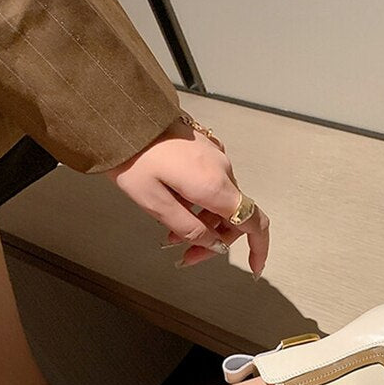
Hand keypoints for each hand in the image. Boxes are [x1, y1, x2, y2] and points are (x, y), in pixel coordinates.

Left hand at [104, 117, 268, 274]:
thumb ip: (189, 228)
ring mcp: (216, 157)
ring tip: (170, 236)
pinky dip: (200, 204)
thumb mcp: (155, 204)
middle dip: (214, 241)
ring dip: (203, 224)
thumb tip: (215, 245)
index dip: (259, 249)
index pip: (253, 222)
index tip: (254, 268)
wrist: (124, 116)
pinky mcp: (206, 150)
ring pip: (221, 202)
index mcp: (214, 186)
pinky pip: (212, 185)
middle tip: (185, 257)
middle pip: (234, 217)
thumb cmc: (133, 158)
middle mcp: (223, 170)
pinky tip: (175, 208)